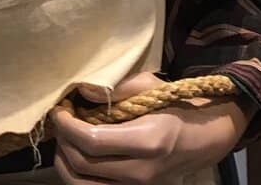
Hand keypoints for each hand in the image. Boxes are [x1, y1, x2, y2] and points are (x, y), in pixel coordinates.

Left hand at [52, 72, 249, 183]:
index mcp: (147, 141)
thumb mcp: (150, 86)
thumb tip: (82, 91)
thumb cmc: (174, 106)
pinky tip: (77, 156)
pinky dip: (79, 176)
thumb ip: (117, 88)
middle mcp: (141, 172)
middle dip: (63, 141)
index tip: (59, 110)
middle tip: (60, 121)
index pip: (93, 142)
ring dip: (65, 163)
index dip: (68, 127)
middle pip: (83, 166)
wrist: (202, 138)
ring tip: (64, 140)